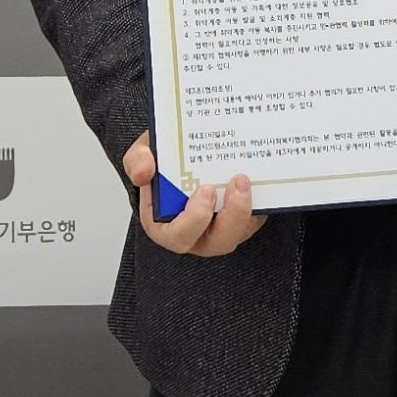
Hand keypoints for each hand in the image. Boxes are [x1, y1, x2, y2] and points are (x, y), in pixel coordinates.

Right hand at [122, 134, 260, 257]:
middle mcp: (196, 233)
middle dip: (232, 216)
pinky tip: (260, 175)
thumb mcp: (142, 155)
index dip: (194, 219)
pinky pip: (255, 218)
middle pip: (217, 242)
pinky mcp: (242, 218)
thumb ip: (137, 160)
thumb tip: (144, 171)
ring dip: (247, 209)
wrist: (182, 154)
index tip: (205, 190)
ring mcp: (221, 227)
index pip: (178, 236)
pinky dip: (260, 200)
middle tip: (236, 182)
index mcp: (165, 225)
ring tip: (246, 178)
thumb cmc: (161, 163)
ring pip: (240, 232)